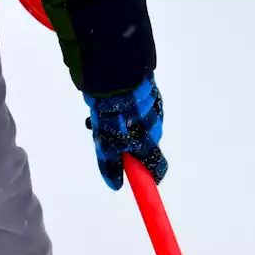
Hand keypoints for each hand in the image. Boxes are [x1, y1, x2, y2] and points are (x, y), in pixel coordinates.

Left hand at [84, 74, 166, 190]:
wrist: (116, 68)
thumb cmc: (114, 110)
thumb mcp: (107, 142)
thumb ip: (112, 164)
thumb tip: (116, 185)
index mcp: (149, 140)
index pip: (158, 166)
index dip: (151, 176)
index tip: (142, 181)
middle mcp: (155, 124)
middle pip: (141, 144)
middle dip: (123, 145)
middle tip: (103, 138)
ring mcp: (152, 105)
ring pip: (135, 124)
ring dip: (117, 126)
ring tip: (97, 116)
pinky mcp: (144, 89)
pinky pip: (133, 107)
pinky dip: (120, 110)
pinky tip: (103, 103)